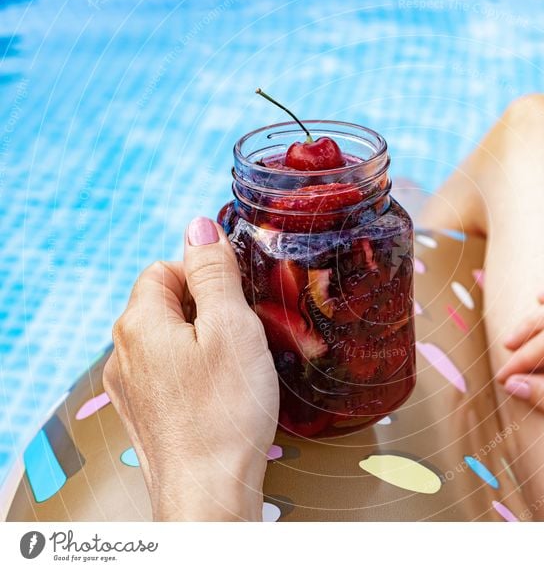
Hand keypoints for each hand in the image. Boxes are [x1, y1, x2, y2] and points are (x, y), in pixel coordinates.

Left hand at [103, 216, 278, 520]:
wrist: (209, 491)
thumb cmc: (226, 411)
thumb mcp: (232, 327)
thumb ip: (214, 272)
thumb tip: (199, 223)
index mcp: (139, 321)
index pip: (166, 267)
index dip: (206, 276)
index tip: (239, 300)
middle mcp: (123, 350)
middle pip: (167, 303)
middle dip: (210, 309)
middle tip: (249, 334)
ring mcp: (129, 386)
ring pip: (171, 340)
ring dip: (206, 342)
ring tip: (241, 367)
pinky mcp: (143, 414)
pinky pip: (169, 373)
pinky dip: (196, 373)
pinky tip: (222, 394)